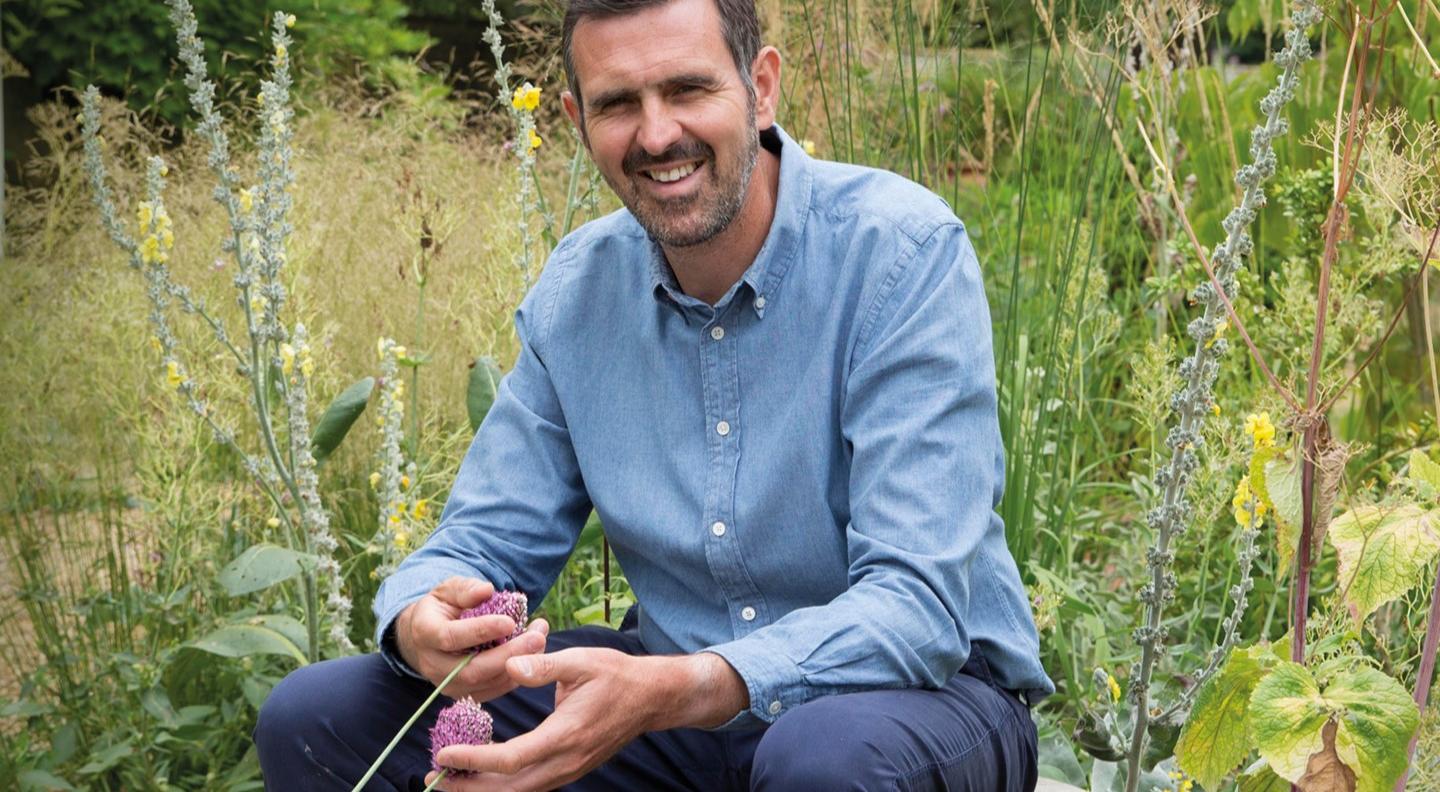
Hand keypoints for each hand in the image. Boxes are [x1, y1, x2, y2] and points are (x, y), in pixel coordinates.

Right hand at [395, 576, 548, 700]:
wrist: (428, 635)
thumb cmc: (443, 607)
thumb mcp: (449, 590)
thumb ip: (466, 589)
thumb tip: (486, 590)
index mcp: (425, 633)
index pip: (451, 637)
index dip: (481, 631)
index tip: (510, 622)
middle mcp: (432, 664)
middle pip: (471, 669)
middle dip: (508, 654)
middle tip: (538, 637)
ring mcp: (446, 684)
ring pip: (485, 683)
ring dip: (517, 664)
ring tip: (540, 640)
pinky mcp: (462, 693)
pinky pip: (492, 690)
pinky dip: (515, 675)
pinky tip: (532, 655)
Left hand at [424, 649, 747, 790]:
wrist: (651, 698)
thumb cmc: (615, 674)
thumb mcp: (581, 660)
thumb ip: (544, 665)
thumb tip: (511, 666)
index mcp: (565, 735)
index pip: (512, 759)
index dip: (474, 761)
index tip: (443, 755)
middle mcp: (566, 762)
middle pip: (509, 787)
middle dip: (469, 787)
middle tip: (433, 780)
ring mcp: (569, 770)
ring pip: (519, 791)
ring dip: (483, 789)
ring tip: (449, 781)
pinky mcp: (569, 770)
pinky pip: (530, 784)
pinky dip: (503, 783)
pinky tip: (482, 774)